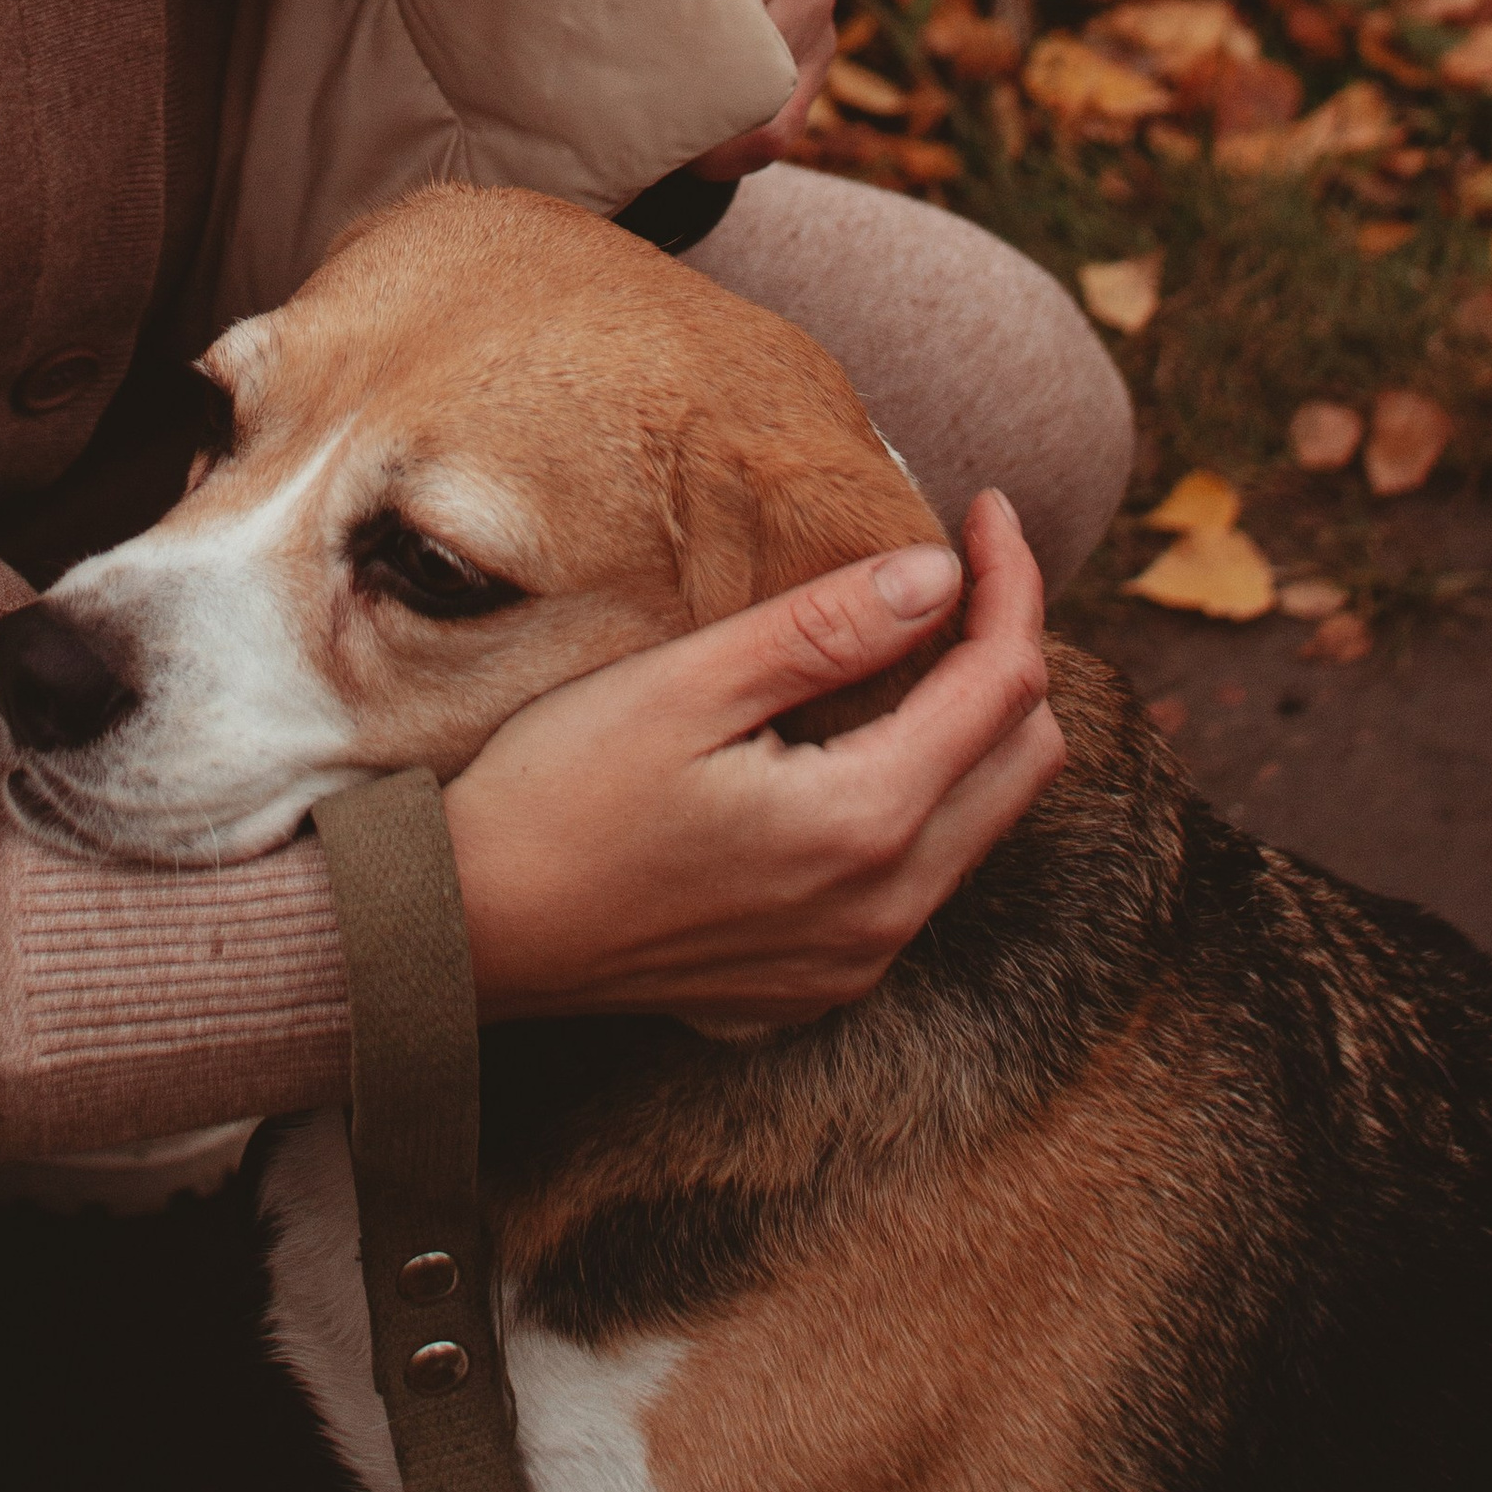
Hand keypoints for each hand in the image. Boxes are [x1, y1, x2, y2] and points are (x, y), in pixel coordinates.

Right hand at [444, 491, 1061, 1023]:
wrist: (468, 931)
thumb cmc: (558, 795)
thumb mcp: (686, 685)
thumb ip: (823, 630)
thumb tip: (937, 574)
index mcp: (865, 827)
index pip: (1003, 686)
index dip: (1010, 583)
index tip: (982, 508)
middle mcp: (885, 912)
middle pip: (1023, 763)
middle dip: (1009, 651)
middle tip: (959, 570)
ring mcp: (855, 960)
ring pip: (980, 826)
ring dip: (972, 727)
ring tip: (914, 640)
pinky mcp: (816, 982)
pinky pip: (920, 881)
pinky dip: (925, 797)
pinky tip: (857, 741)